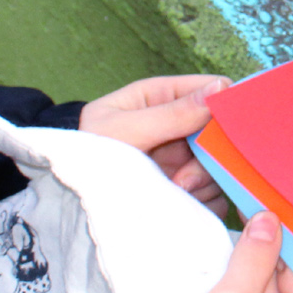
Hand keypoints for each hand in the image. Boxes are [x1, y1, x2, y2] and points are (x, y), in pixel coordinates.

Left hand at [79, 74, 229, 217]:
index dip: (223, 106)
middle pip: (221, 131)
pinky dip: (206, 202)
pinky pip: (216, 194)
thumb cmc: (87, 156)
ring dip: (204, 181)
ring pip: (220, 165)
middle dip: (209, 155)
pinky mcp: (187, 190)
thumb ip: (171, 113)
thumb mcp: (124, 130)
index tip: (221, 130)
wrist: (68, 203)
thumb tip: (220, 89)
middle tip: (184, 178)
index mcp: (162, 97)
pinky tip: (181, 205)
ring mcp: (184, 159)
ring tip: (174, 191)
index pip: (211, 88)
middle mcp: (178, 126)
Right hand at [201, 212, 292, 292]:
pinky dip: (236, 288)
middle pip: (282, 281)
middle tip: (244, 220)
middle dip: (260, 256)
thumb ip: (253, 258)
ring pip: (261, 291)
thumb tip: (268, 220)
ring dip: (244, 270)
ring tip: (229, 242)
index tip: (266, 214)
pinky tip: (223, 265)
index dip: (283, 243)